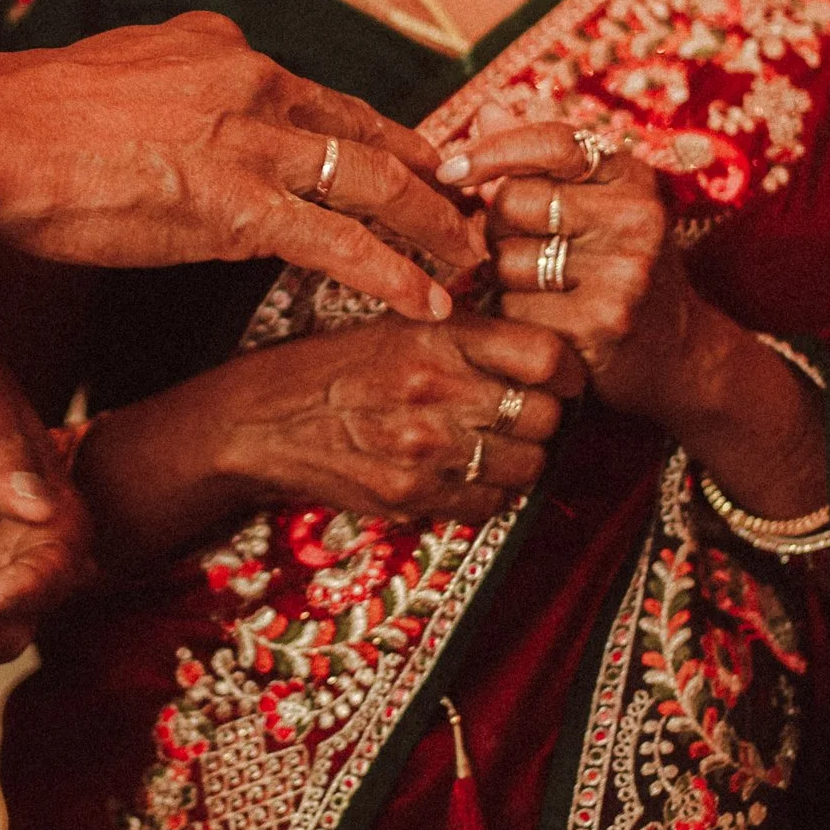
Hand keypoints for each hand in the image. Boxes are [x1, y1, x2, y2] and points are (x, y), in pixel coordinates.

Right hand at [0, 12, 483, 321]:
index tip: (427, 170)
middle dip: (432, 183)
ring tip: (472, 265)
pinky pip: (338, 243)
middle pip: (372, 138)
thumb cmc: (35, 115)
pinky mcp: (233, 206)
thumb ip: (186, 66)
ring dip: (432, 230)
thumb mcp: (128, 61)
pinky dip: (393, 272)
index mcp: (229, 52)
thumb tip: (219, 55)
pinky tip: (426, 300)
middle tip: (477, 216)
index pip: (333, 103)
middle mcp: (256, 86)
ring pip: (373, 186)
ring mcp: (250, 144)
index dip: (389, 142)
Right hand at [79, 314, 583, 553]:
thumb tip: (544, 349)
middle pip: (546, 415)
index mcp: (437, 336)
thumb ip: (467, 334)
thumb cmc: (333, 368)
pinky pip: (489, 504)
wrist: (260, 422)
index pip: (547, 355)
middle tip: (528, 416)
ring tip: (494, 447)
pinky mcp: (411, 496)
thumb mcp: (396, 326)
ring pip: (527, 465)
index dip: (569, 370)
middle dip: (546, 418)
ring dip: (521, 460)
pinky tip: (463, 475)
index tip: (565, 377)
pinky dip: (488, 495)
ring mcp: (425, 448)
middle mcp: (436, 390)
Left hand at [442, 122, 826, 522]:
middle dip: (496, 227)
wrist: (679, 354)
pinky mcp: (600, 327)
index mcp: (634, 179)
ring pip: (504, 261)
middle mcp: (637, 220)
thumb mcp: (597, 204)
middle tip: (520, 249)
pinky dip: (511, 319)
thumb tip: (487, 109)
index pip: (552, 142)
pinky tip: (541, 325)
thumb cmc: (619, 267)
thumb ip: (541, 160)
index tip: (449, 168)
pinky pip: (512, 311)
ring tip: (539, 290)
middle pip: (511, 203)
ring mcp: (623, 276)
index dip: (491, 150)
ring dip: (501, 279)